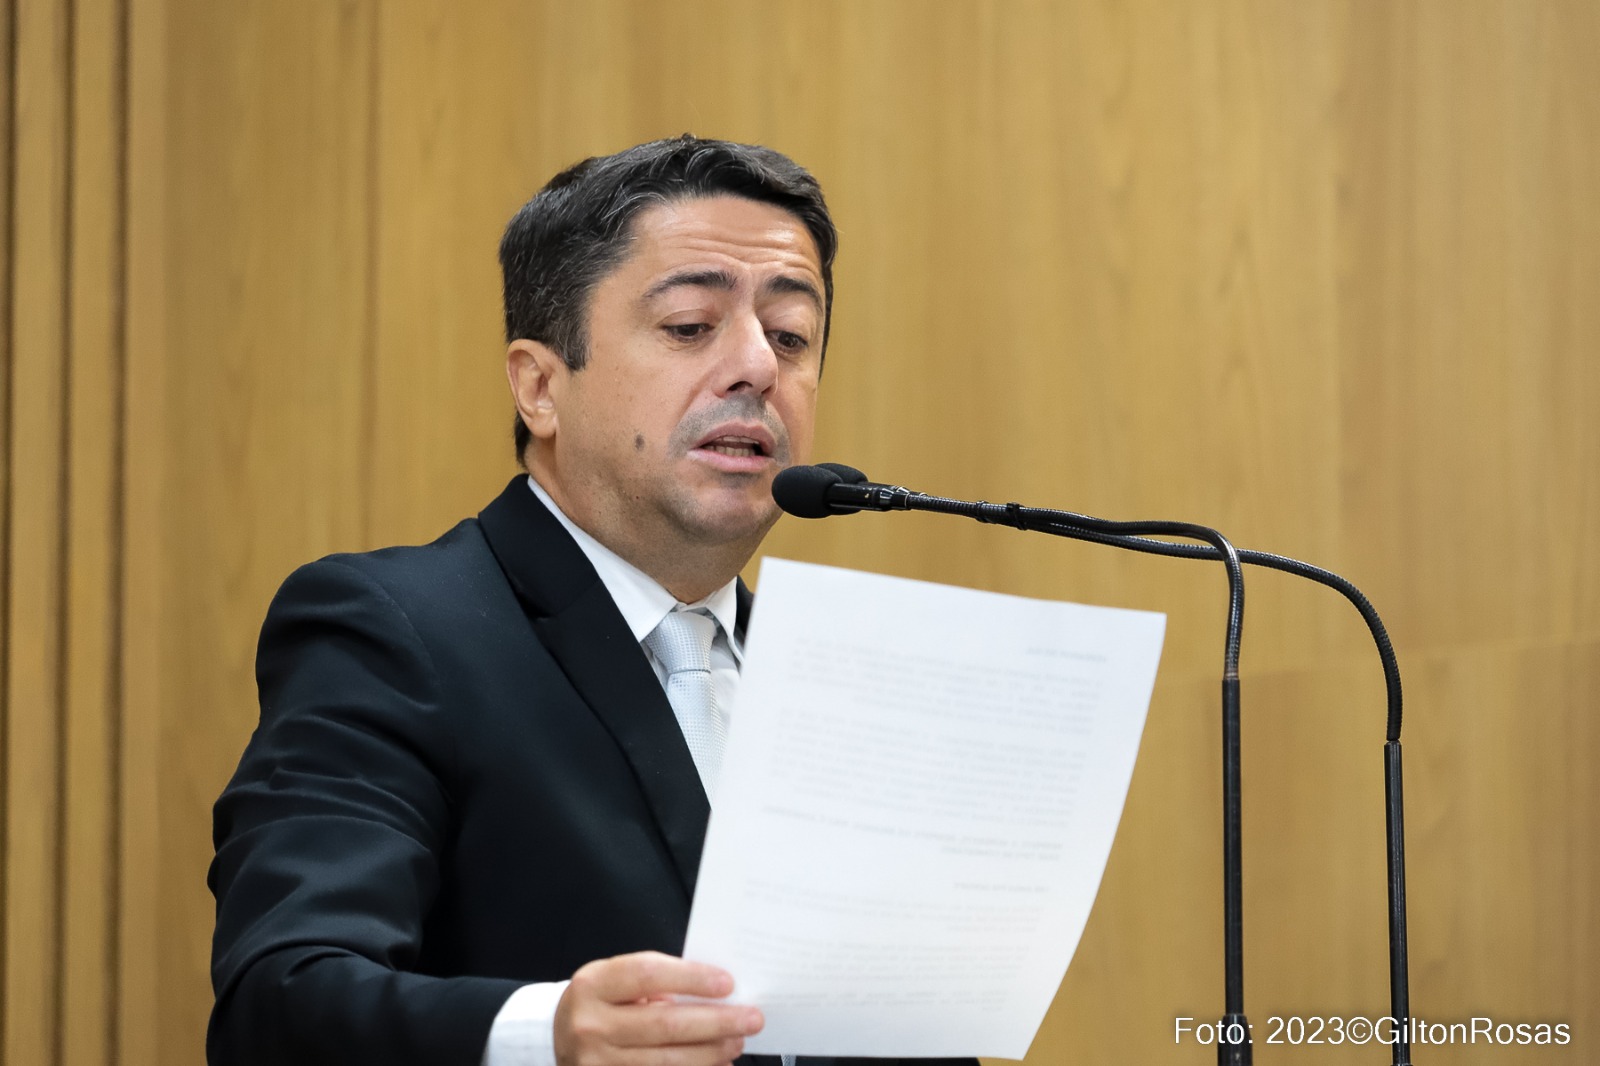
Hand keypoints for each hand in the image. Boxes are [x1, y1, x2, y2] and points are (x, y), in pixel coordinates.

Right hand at [554, 951, 763, 1065]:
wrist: (559, 1037)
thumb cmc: (602, 1002)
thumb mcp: (617, 979)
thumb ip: (659, 981)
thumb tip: (717, 992)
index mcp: (594, 984)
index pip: (649, 975)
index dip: (691, 978)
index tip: (728, 983)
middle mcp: (590, 1025)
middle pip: (664, 1024)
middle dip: (716, 1022)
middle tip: (750, 1018)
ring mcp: (596, 1063)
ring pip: (666, 1060)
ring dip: (710, 1052)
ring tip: (737, 1041)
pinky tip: (716, 1063)